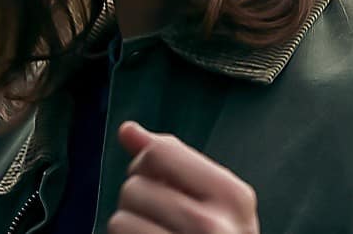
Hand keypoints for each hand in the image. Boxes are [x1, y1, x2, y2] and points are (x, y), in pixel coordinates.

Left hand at [109, 121, 259, 233]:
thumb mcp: (215, 202)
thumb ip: (174, 162)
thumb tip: (128, 129)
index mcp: (232, 194)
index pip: (159, 153)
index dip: (147, 166)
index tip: (161, 185)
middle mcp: (212, 224)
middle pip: (134, 186)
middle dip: (137, 203)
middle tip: (162, 222)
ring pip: (120, 220)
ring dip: (128, 231)